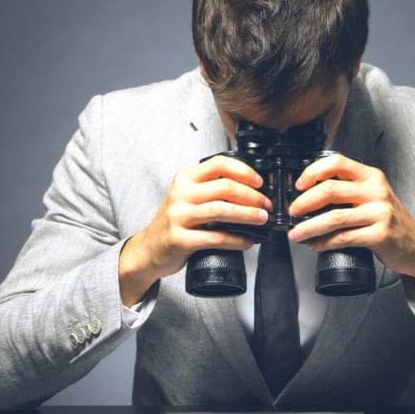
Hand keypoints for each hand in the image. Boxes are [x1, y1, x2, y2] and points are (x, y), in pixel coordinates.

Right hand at [118, 155, 270, 305]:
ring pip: (222, 211)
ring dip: (248, 215)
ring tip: (262, 219)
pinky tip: (247, 241)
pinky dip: (236, 240)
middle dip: (252, 196)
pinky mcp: (180, 239)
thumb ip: (210, 188)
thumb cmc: (174, 223)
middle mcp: (180, 194)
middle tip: (266, 205)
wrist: (149, 249)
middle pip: (225, 187)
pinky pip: (215, 237)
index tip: (259, 182)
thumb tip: (249, 188)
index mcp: (184, 179)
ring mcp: (178, 217)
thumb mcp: (186, 197)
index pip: (218, 164)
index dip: (243, 171)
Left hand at [286, 155, 414, 294]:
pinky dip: (324, 242)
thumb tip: (309, 195)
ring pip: (333, 217)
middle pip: (330, 190)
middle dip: (304, 202)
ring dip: (309, 227)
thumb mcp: (373, 196)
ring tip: (296, 233)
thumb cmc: (390, 221)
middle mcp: (376, 191)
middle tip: (292, 211)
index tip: (298, 184)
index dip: (313, 172)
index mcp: (372, 177)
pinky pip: (343, 237)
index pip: (337, 163)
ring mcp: (379, 213)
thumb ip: (349, 190)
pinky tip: (315, 245)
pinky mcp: (379, 235)